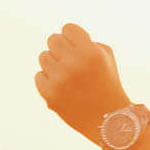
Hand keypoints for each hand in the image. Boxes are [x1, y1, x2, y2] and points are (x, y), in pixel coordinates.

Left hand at [33, 23, 131, 142]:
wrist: (109, 120)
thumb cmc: (107, 84)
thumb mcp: (106, 58)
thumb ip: (85, 42)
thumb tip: (61, 37)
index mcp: (90, 52)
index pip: (68, 28)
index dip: (74, 38)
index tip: (80, 49)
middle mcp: (74, 63)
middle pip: (53, 39)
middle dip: (62, 49)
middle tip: (72, 62)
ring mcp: (60, 79)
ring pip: (44, 56)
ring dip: (54, 64)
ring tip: (69, 77)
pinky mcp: (50, 94)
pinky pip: (39, 76)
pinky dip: (50, 81)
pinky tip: (65, 90)